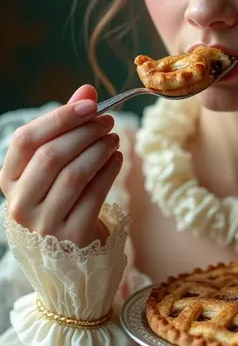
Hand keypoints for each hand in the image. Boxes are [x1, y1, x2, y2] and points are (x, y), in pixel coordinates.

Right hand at [0, 84, 122, 247]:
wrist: (70, 255)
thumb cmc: (60, 199)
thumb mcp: (55, 165)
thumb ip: (66, 126)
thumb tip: (86, 90)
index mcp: (8, 180)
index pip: (25, 140)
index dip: (59, 118)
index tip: (90, 104)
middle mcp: (20, 203)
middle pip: (51, 155)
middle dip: (84, 132)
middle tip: (107, 120)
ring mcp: (44, 224)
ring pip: (74, 175)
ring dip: (99, 150)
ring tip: (115, 138)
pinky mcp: (72, 236)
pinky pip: (94, 195)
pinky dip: (109, 172)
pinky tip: (118, 158)